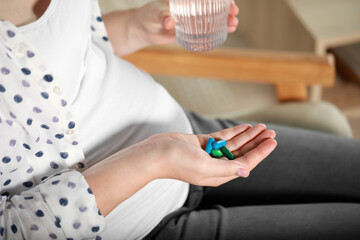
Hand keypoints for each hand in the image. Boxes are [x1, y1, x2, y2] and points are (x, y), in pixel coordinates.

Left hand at [134, 0, 239, 45]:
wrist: (143, 29)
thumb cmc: (147, 16)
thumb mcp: (154, 14)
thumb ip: (161, 16)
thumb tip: (169, 21)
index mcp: (184, 1)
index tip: (228, 2)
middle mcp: (191, 7)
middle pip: (212, 6)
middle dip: (226, 9)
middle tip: (234, 14)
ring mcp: (192, 19)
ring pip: (212, 18)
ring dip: (224, 20)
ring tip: (234, 25)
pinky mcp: (190, 30)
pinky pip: (206, 30)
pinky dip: (216, 30)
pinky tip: (227, 31)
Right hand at [149, 124, 276, 186]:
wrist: (156, 152)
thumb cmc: (177, 162)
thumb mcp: (204, 167)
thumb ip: (226, 168)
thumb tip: (246, 170)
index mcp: (219, 174)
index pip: (245, 163)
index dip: (260, 152)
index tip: (272, 141)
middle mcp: (217, 165)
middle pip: (243, 153)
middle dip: (257, 143)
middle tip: (271, 132)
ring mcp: (210, 153)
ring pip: (234, 144)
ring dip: (248, 136)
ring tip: (262, 127)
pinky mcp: (203, 143)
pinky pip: (223, 137)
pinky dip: (234, 132)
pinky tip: (244, 127)